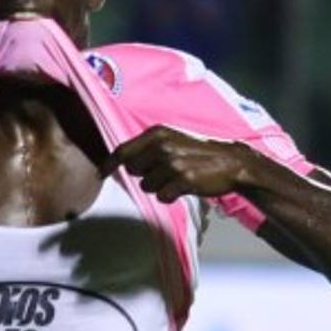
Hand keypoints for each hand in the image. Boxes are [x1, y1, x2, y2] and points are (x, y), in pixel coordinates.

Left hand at [102, 126, 255, 202]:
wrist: (231, 162)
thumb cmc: (198, 152)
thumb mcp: (172, 140)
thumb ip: (148, 148)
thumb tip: (123, 163)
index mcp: (158, 133)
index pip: (123, 150)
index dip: (108, 164)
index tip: (99, 174)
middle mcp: (162, 146)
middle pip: (133, 171)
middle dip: (144, 175)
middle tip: (164, 172)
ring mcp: (172, 163)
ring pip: (147, 186)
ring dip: (159, 186)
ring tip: (177, 178)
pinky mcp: (183, 180)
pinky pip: (162, 196)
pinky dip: (170, 195)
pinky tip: (183, 187)